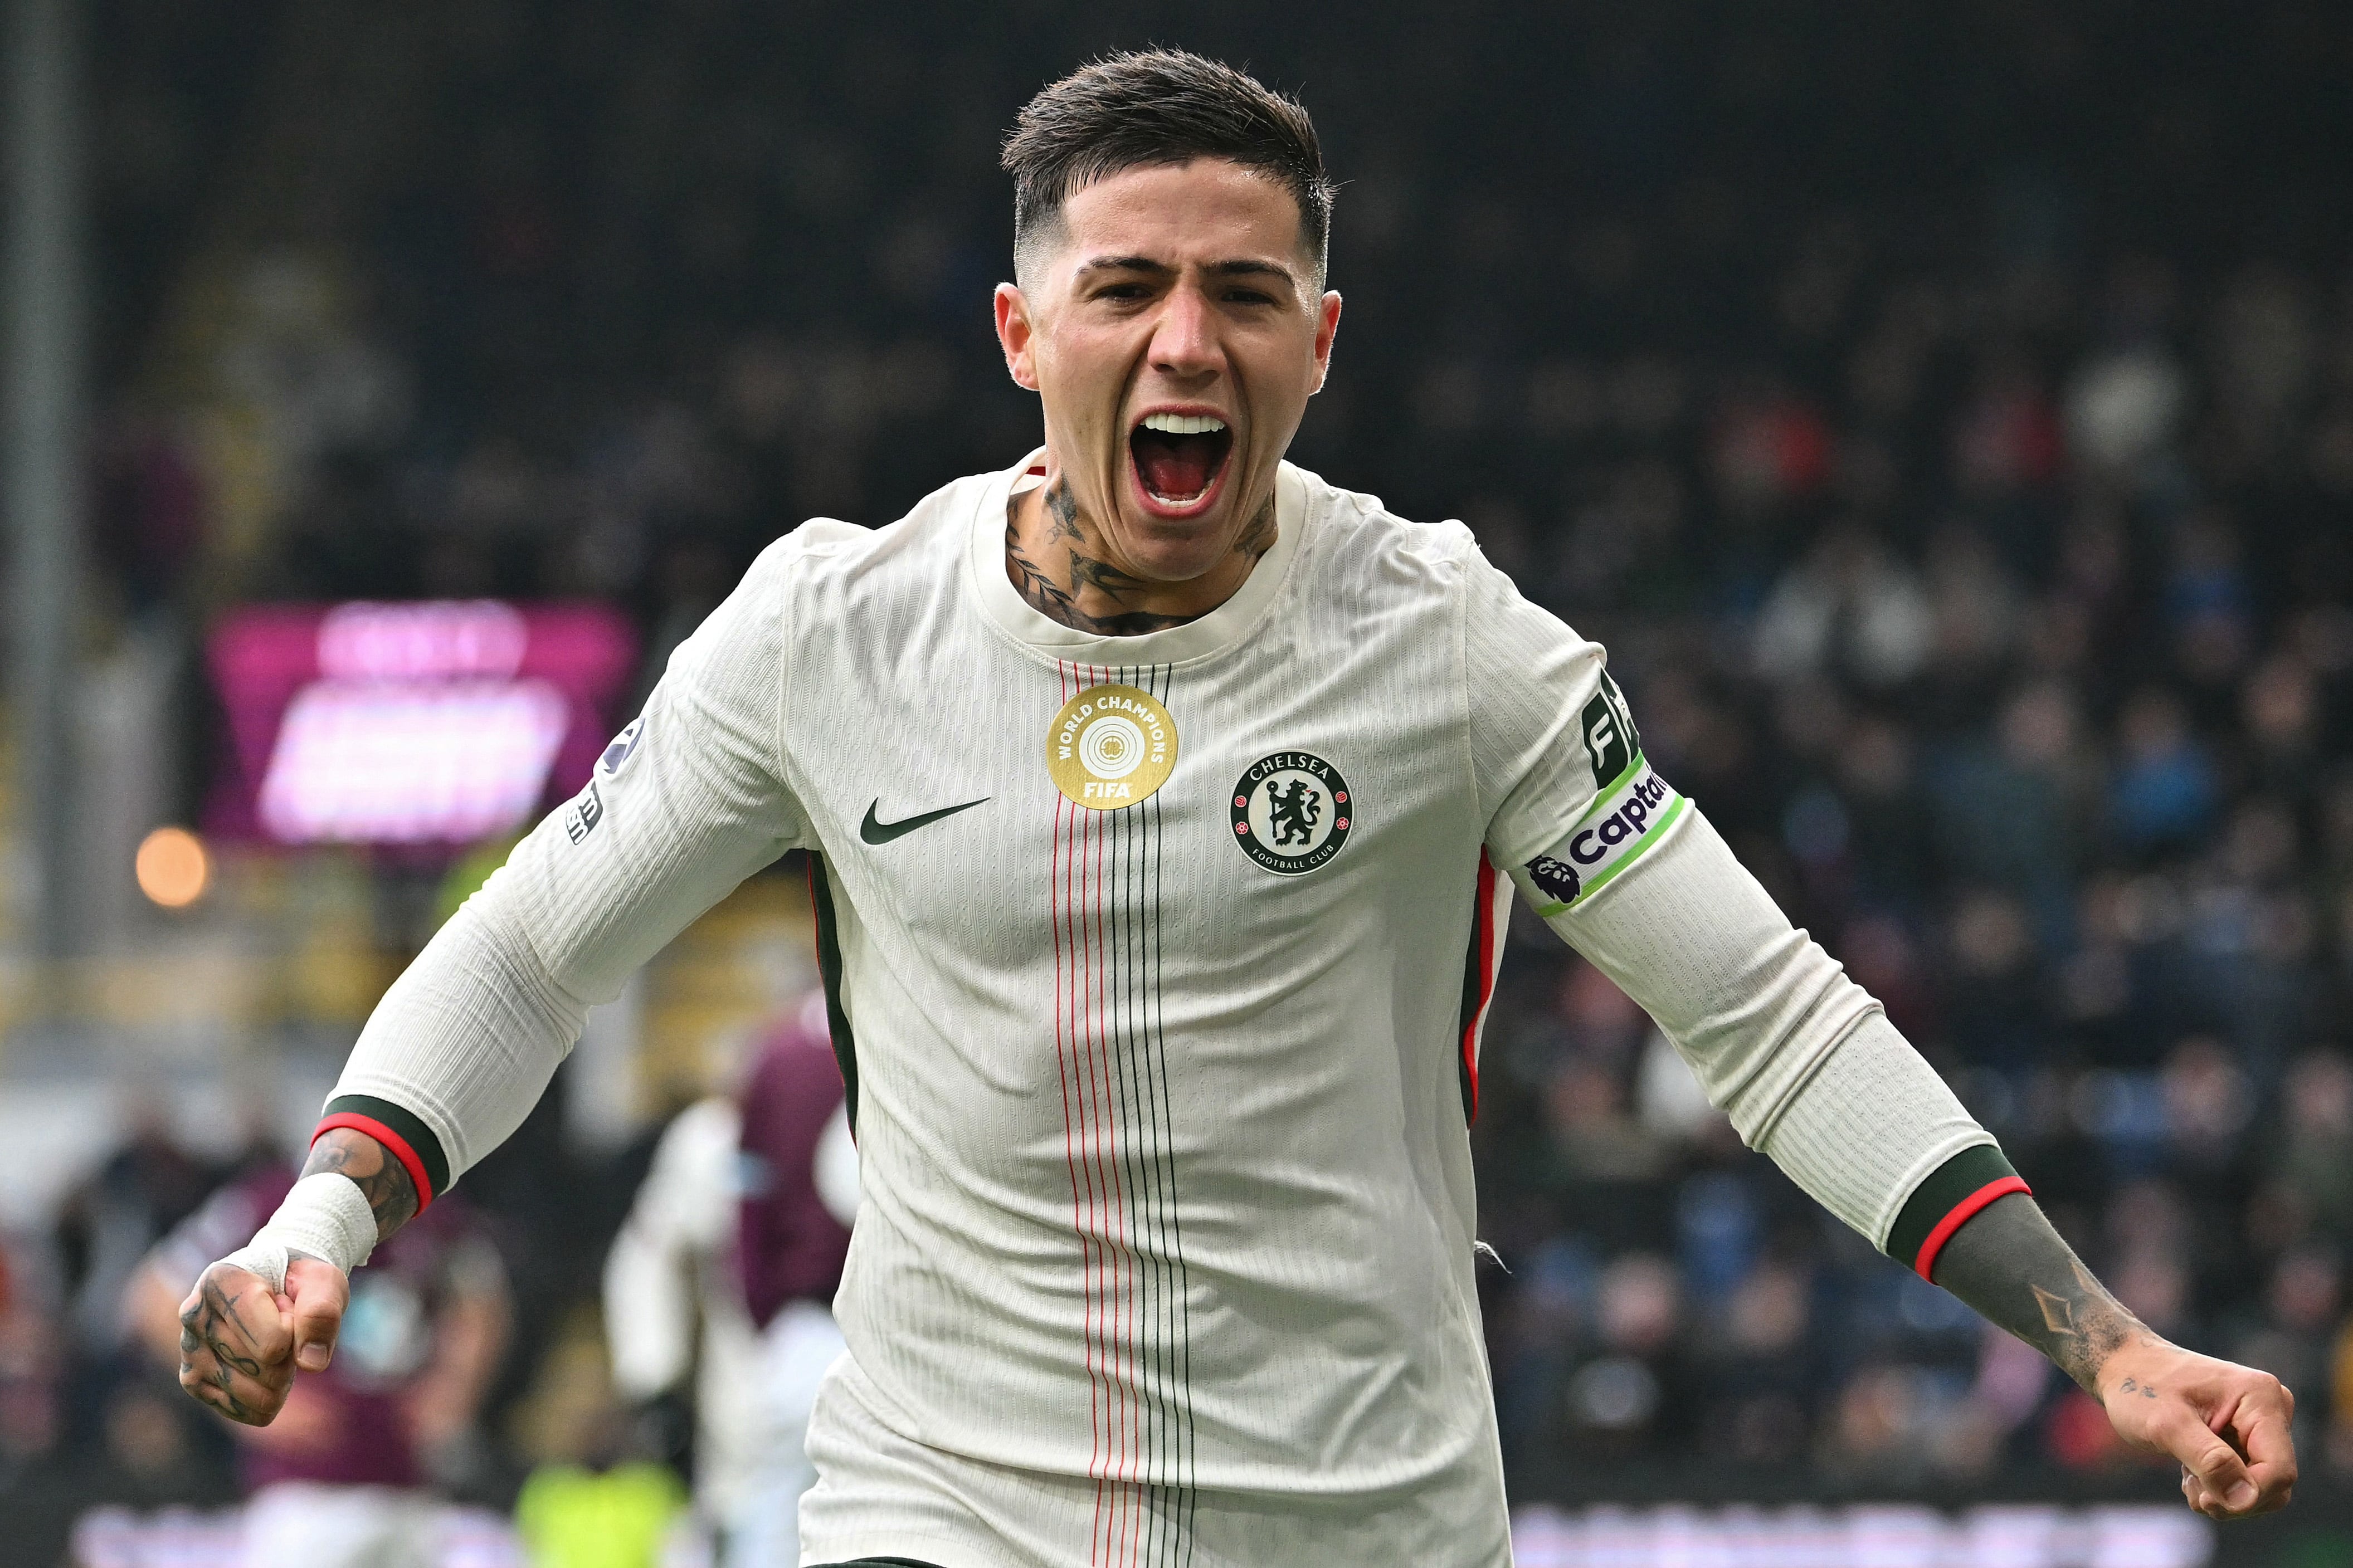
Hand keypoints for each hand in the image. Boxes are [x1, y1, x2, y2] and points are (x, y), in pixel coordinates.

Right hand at [177, 1256, 348, 1425]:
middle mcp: (194, 1315)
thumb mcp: (323, 1280)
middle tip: (282, 1324)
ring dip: (281, 1378)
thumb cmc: (298, 1280)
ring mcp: (189, 1351)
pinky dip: (268, 1399)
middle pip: (266, 1368)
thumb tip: (311, 1363)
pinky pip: (243, 1411)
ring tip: (272, 1343)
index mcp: (221, 1282)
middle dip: (290, 1353)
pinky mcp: (192, 1380)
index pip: (274, 1340)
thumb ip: (322, 1311)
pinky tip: (263, 1369)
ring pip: (257, 1396)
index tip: (288, 1303)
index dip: (296, 1328)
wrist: (274, 1284)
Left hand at [2096, 1339, 2295, 1520]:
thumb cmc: (2141, 1389)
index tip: (2205, 1500)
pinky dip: (2219, 1487)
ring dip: (2223, 1495)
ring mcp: (2262, 1424)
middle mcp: (2272, 1409)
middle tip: (2192, 1490)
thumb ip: (2209, 1461)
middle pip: (2275, 1483)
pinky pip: (2248, 1481)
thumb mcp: (2167, 1424)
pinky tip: (2190, 1471)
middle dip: (2234, 1498)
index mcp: (2261, 1397)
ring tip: (2187, 1476)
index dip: (2248, 1497)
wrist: (2125, 1369)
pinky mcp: (2249, 1437)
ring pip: (2261, 1487)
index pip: (2279, 1470)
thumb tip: (2247, 1499)